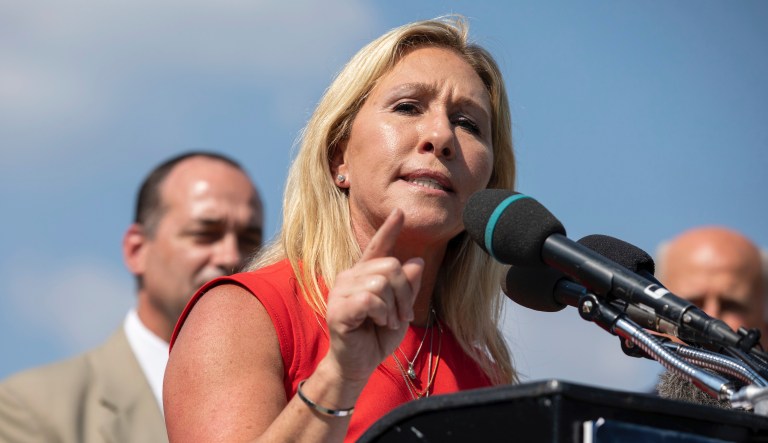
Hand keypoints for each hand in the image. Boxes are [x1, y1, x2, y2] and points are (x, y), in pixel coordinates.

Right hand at [324, 208, 424, 383]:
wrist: (358, 365)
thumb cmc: (377, 337)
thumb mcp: (401, 310)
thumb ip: (408, 287)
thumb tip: (416, 262)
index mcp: (365, 275)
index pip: (378, 247)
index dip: (389, 229)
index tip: (400, 212)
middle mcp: (350, 277)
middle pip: (390, 266)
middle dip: (404, 292)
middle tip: (402, 315)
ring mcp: (341, 291)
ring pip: (381, 281)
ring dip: (394, 306)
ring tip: (388, 321)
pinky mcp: (338, 308)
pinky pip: (370, 299)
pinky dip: (382, 313)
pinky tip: (378, 323)